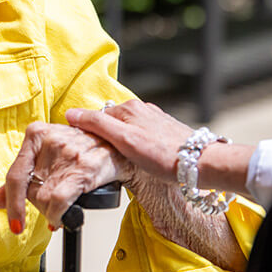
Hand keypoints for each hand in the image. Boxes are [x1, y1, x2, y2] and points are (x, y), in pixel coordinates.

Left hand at [0, 121, 130, 232]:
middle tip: (51, 203)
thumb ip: (21, 177)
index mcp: (36, 134)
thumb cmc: (81, 150)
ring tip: (60, 206)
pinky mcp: (84, 166)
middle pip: (31, 190)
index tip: (15, 223)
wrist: (117, 146)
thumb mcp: (47, 157)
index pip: (15, 175)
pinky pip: (60, 200)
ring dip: (51, 211)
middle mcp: (51, 140)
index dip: (12, 203)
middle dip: (39, 205)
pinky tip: (62, 216)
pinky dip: (58, 215)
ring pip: (45, 198)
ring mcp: (68, 152)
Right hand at [65, 100, 193, 182]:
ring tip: (122, 160)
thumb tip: (72, 113)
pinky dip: (134, 145)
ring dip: (120, 142)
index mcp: (129, 107)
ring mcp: (153, 119)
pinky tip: (139, 158)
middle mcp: (141, 109)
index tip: (84, 148)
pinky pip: (140, 135)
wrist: (200, 163)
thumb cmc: (164, 156)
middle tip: (103, 158)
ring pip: (126, 129)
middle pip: (111, 122)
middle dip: (105, 137)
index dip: (88, 132)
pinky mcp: (163, 131)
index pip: (97, 116)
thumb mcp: (124, 140)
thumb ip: (97, 125)